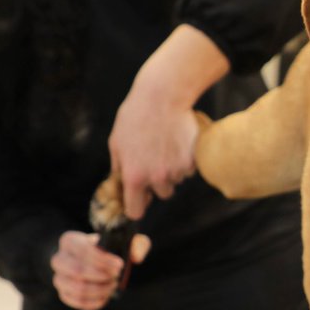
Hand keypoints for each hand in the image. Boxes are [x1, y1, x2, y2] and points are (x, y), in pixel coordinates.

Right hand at [51, 230, 149, 309]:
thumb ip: (137, 243)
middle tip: (116, 277)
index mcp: (70, 240)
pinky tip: (105, 297)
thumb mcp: (123, 240)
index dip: (103, 260)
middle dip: (101, 276)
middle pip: (77, 271)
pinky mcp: (63, 292)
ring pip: (76, 288)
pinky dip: (92, 302)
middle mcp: (59, 258)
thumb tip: (136, 257)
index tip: (120, 265)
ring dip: (99, 290)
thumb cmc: (108, 249)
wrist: (92, 260)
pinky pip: (74, 301)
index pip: (83, 249)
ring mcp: (59, 277)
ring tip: (112, 286)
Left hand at [108, 24, 230, 219]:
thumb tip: (121, 185)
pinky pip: (190, 168)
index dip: (137, 205)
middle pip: (162, 194)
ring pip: (177, 179)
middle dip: (159, 182)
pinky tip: (177, 141)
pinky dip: (186, 159)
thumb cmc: (135, 117)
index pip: (136, 211)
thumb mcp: (116, 143)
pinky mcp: (193, 161)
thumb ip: (119, 169)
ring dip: (173, 169)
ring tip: (166, 145)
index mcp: (134, 177)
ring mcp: (177, 170)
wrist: (162, 98)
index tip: (140, 198)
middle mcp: (157, 178)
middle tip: (155, 159)